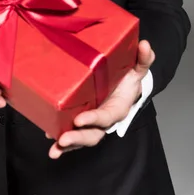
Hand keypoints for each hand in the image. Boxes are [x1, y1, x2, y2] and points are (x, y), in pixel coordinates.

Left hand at [47, 40, 154, 158]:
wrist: (124, 85)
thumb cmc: (128, 78)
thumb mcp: (138, 68)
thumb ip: (143, 58)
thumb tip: (145, 44)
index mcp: (118, 108)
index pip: (106, 117)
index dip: (94, 119)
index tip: (80, 120)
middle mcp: (104, 120)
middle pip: (92, 134)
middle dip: (78, 139)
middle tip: (63, 140)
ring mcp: (92, 123)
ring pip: (81, 138)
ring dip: (67, 145)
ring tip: (54, 150)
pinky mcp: (81, 121)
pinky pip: (72, 133)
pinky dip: (61, 139)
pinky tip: (49, 137)